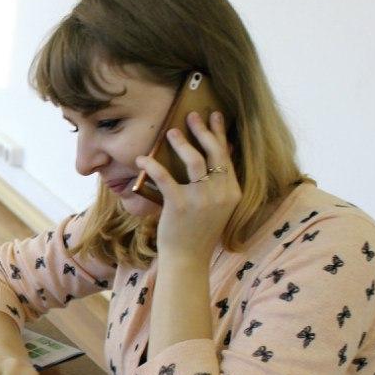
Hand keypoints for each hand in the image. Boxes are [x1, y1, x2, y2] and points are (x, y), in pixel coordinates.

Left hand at [136, 111, 240, 259]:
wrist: (188, 258)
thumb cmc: (197, 232)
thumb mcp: (217, 207)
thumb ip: (219, 184)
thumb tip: (218, 156)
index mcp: (232, 192)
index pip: (227, 156)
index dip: (220, 134)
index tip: (216, 116)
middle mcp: (221, 193)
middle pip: (213, 153)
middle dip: (203, 130)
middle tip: (191, 115)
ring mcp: (202, 199)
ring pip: (194, 160)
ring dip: (181, 143)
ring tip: (170, 131)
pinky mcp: (180, 205)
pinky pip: (165, 177)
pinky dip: (152, 165)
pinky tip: (143, 159)